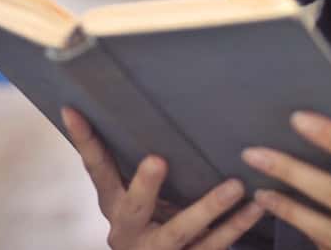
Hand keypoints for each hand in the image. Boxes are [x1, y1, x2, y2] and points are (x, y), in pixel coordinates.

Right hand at [61, 107, 265, 248]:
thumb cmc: (151, 220)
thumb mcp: (133, 196)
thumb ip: (135, 162)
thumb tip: (142, 96)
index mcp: (114, 204)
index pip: (96, 168)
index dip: (84, 139)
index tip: (73, 109)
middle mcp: (130, 231)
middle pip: (135, 207)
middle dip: (145, 186)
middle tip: (157, 160)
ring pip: (180, 232)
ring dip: (208, 208)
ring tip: (235, 186)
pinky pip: (213, 247)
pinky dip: (236, 226)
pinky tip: (257, 205)